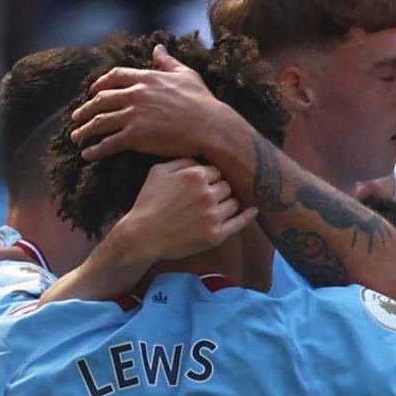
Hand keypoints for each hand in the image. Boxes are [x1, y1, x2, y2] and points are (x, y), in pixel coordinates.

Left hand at [72, 45, 246, 161]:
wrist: (210, 126)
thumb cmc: (202, 101)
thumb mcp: (186, 74)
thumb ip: (167, 61)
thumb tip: (158, 47)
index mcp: (146, 78)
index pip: (115, 77)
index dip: (100, 84)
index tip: (92, 91)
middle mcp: (135, 94)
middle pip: (101, 100)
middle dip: (85, 110)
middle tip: (76, 118)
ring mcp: (133, 115)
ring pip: (100, 122)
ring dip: (85, 130)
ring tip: (76, 138)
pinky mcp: (136, 136)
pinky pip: (109, 143)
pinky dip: (95, 150)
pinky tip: (87, 155)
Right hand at [117, 158, 257, 261]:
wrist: (142, 236)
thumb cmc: (148, 202)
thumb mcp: (158, 172)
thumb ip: (182, 160)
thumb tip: (200, 159)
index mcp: (195, 175)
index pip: (217, 171)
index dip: (210, 178)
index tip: (203, 185)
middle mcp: (207, 194)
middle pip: (227, 186)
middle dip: (219, 190)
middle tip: (207, 198)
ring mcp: (213, 215)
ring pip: (234, 202)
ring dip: (228, 203)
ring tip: (215, 208)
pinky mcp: (216, 235)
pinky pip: (239, 223)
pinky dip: (248, 215)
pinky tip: (254, 210)